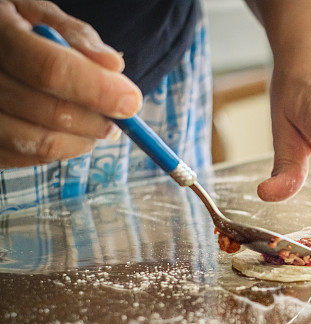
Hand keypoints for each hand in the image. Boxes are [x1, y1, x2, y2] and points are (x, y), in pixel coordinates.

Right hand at [0, 0, 141, 167]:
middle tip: (118, 116)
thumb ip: (77, 38)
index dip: (97, 89)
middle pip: (50, 112)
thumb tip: (114, 66)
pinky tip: (71, 132)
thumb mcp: (41, 16)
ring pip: (40, 143)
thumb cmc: (19, 29)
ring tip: (98, 124)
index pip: (51, 70)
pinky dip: (62, 150)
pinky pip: (29, 159)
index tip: (131, 101)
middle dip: (97, 120)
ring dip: (84, 140)